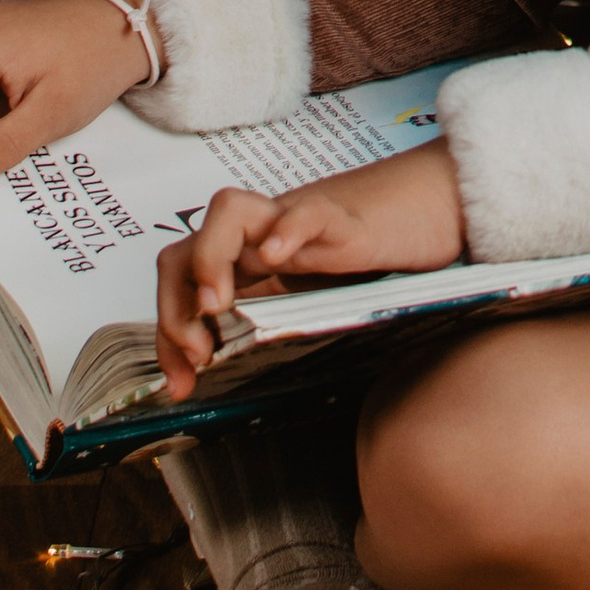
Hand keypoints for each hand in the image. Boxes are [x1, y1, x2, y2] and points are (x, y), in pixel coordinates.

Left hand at [154, 138, 466, 397]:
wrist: (422, 207)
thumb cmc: (361, 257)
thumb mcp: (305, 300)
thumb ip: (267, 324)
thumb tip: (223, 376)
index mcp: (246, 261)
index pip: (180, 283)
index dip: (168, 332)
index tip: (179, 383)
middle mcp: (258, 237)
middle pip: (184, 249)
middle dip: (174, 305)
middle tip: (198, 352)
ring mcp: (292, 222)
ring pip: (228, 211)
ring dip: (209, 259)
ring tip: (219, 306)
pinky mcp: (340, 218)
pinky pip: (306, 211)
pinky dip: (286, 230)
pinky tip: (277, 257)